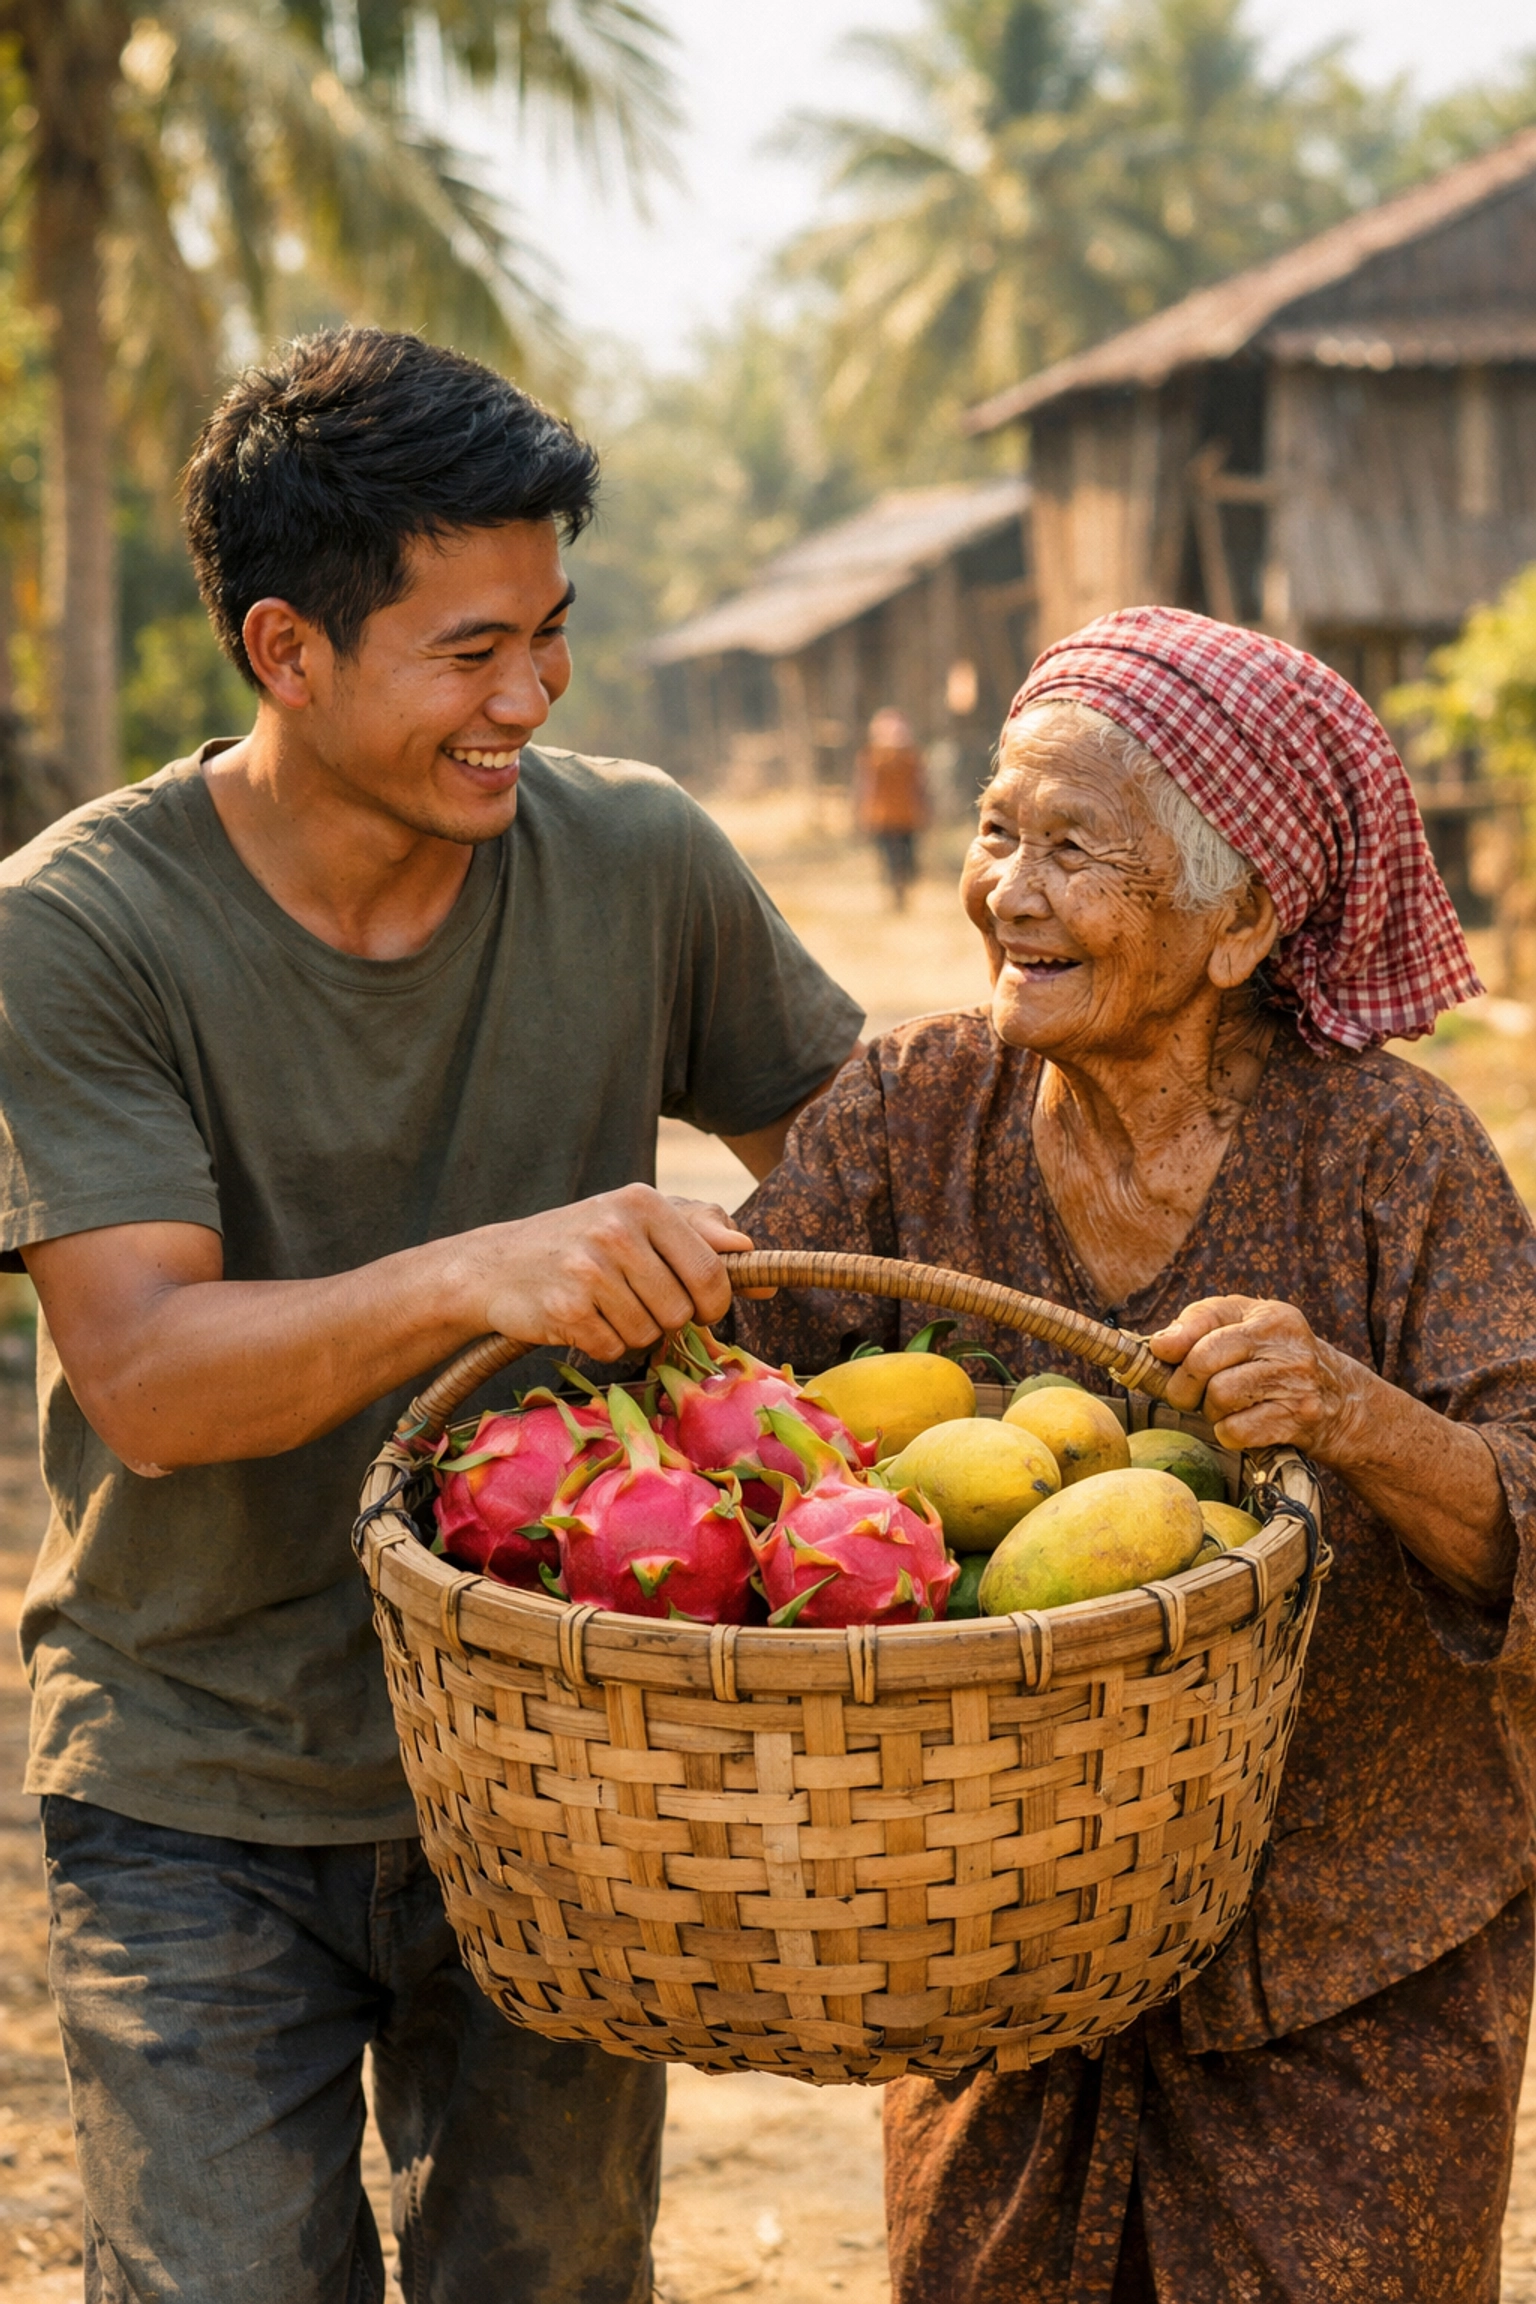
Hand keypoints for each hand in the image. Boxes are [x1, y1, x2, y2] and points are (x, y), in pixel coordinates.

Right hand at [466, 1186, 754, 1361]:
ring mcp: (587, 1270)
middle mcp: (616, 1231)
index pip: (713, 1270)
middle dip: (667, 1319)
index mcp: (643, 1202)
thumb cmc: (582, 1241)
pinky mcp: (564, 1309)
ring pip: (649, 1335)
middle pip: (682, 1311)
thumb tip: (752, 1253)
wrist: (496, 1266)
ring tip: (603, 1305)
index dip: (715, 1302)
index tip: (702, 1307)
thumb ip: (701, 1231)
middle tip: (636, 1301)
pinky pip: (614, 1350)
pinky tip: (581, 1318)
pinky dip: (603, 1344)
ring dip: (633, 1332)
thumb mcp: (639, 1220)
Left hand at [1147, 1294, 1363, 1457]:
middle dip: (1183, 1384)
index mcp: (1269, 1315)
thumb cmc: (1277, 1364)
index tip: (1161, 1353)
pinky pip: (1236, 1430)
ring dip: (1210, 1411)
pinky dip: (1228, 1433)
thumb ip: (1204, 1327)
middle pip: (1204, 1360)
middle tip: (1185, 1396)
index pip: (1209, 1316)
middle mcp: (1284, 1342)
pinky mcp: (1298, 1418)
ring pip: (1218, 1397)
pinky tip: (1241, 1426)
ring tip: (1223, 1408)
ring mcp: (1294, 1380)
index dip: (1176, 1338)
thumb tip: (1159, 1345)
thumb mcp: (1251, 1331)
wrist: (1344, 1403)